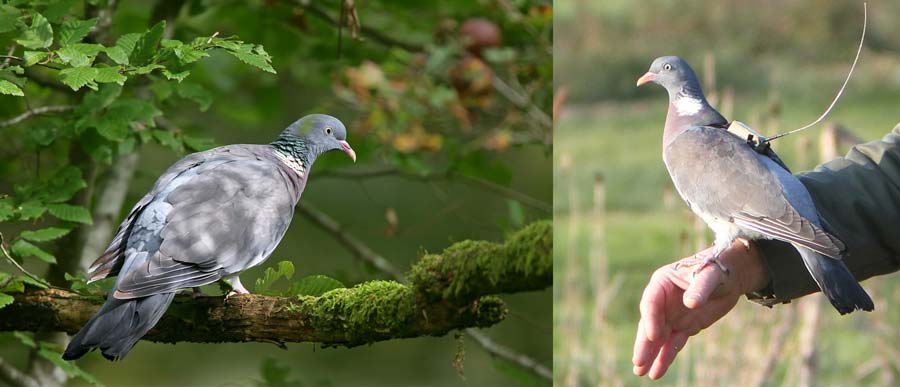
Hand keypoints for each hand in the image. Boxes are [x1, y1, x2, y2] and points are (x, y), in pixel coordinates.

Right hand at [632, 239, 768, 378]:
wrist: (732, 275)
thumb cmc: (717, 268)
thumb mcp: (710, 274)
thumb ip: (700, 288)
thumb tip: (691, 303)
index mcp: (662, 283)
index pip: (651, 303)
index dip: (650, 320)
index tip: (653, 336)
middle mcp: (662, 302)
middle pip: (649, 324)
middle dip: (644, 343)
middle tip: (638, 361)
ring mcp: (672, 316)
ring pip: (659, 338)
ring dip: (651, 355)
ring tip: (641, 372)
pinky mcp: (684, 327)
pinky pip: (673, 344)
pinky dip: (666, 357)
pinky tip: (658, 371)